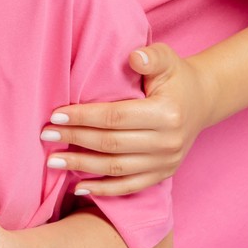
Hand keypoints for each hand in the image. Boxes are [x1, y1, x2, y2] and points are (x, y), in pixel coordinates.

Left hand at [43, 44, 216, 195]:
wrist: (202, 101)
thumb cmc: (176, 77)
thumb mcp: (167, 59)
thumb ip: (151, 57)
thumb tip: (133, 58)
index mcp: (166, 114)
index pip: (115, 117)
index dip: (83, 117)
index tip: (55, 115)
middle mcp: (168, 142)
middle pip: (111, 144)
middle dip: (75, 140)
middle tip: (45, 136)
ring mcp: (166, 162)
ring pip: (116, 169)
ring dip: (82, 167)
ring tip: (52, 162)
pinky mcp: (163, 175)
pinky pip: (129, 187)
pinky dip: (103, 190)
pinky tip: (78, 188)